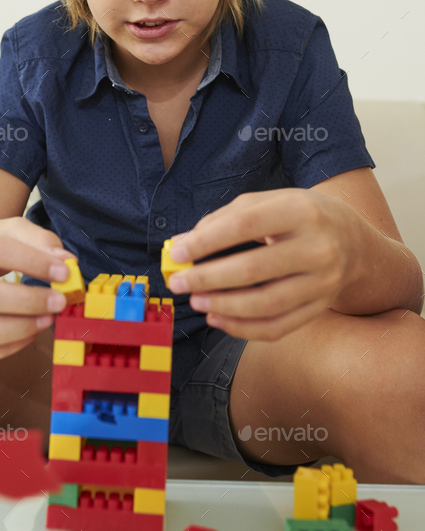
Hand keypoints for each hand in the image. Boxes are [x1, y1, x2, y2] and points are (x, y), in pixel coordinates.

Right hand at [0, 218, 76, 357]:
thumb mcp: (8, 231)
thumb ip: (39, 239)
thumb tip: (66, 260)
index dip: (34, 262)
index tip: (64, 272)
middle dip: (29, 301)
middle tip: (60, 301)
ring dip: (21, 328)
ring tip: (48, 318)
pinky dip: (14, 344)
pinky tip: (33, 329)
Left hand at [167, 188, 360, 340]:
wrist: (354, 240)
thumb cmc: (299, 217)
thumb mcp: (269, 202)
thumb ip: (225, 219)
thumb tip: (182, 244)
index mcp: (301, 210)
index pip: (244, 225)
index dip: (206, 242)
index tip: (176, 253)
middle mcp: (317, 247)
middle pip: (253, 269)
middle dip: (208, 278)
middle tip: (178, 282)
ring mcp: (323, 282)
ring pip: (265, 304)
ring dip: (223, 306)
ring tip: (196, 301)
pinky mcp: (320, 308)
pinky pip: (278, 327)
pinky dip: (242, 328)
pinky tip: (217, 318)